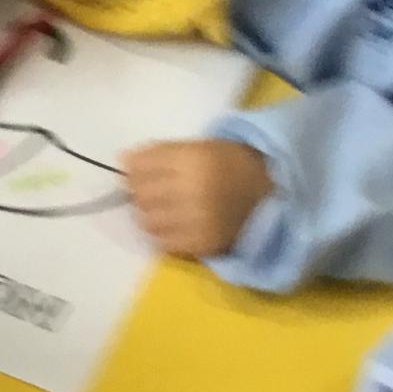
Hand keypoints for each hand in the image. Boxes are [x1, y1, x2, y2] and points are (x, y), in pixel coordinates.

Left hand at [124, 139, 272, 258]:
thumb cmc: (228, 163)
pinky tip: (178, 224)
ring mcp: (199, 221)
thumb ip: (157, 153)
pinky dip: (165, 234)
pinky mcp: (204, 244)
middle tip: (154, 193)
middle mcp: (194, 191)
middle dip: (141, 194)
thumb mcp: (196, 147)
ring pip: (148, 222)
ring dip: (151, 215)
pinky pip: (164, 243)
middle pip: (141, 197)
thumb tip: (122, 161)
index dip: (133, 173)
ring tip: (167, 209)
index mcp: (193, 161)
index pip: (140, 169)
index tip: (138, 174)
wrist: (270, 191)